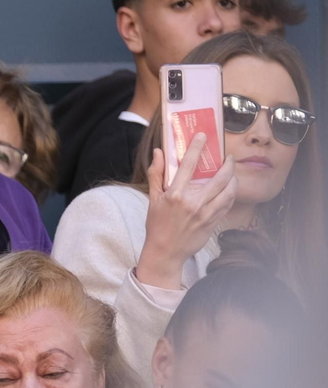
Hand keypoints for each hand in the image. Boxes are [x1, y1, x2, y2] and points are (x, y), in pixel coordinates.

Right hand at [139, 135, 236, 290]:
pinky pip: (228, 204)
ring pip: (229, 190)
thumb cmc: (157, 225)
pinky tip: (231, 189)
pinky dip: (232, 194)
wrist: (166, 252)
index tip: (202, 136)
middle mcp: (193, 202)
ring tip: (232, 173)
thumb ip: (156, 174)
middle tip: (228, 158)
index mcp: (175, 194)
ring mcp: (206, 213)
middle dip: (228, 164)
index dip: (196, 147)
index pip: (188, 165)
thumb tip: (158, 152)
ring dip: (234, 178)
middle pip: (219, 177)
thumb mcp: (153, 199)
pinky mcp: (213, 222)